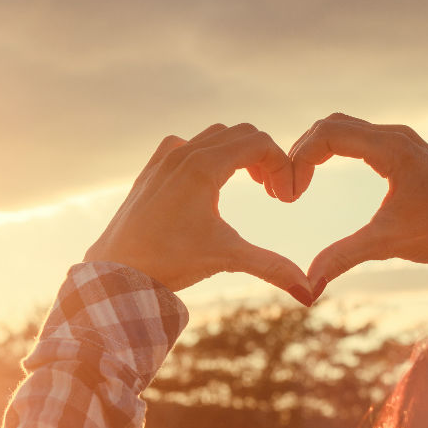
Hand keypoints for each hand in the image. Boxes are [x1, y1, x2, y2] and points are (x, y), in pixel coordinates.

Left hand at [86, 123, 314, 301]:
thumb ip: (271, 268)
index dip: (281, 165)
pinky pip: (186, 144)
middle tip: (272, 192)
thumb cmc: (168, 262)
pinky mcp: (151, 170)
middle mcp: (183, 153)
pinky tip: (209, 184)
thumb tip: (310, 294)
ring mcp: (164, 159)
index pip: (259, 143)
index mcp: (204, 166)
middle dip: (264, 157)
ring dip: (237, 153)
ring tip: (248, 184)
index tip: (285, 198)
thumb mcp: (226, 258)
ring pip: (213, 136)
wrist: (117, 272)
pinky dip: (207, 154)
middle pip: (240, 133)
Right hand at [288, 113, 427, 298]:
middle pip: (331, 125)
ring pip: (344, 128)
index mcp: (391, 148)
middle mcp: (395, 135)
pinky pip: (359, 137)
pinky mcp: (404, 150)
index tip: (291, 194)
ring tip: (300, 182)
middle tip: (288, 188)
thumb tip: (307, 287)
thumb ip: (343, 257)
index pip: (328, 134)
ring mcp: (401, 140)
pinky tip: (322, 174)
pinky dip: (334, 150)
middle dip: (303, 152)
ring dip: (317, 149)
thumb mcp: (387, 243)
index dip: (300, 159)